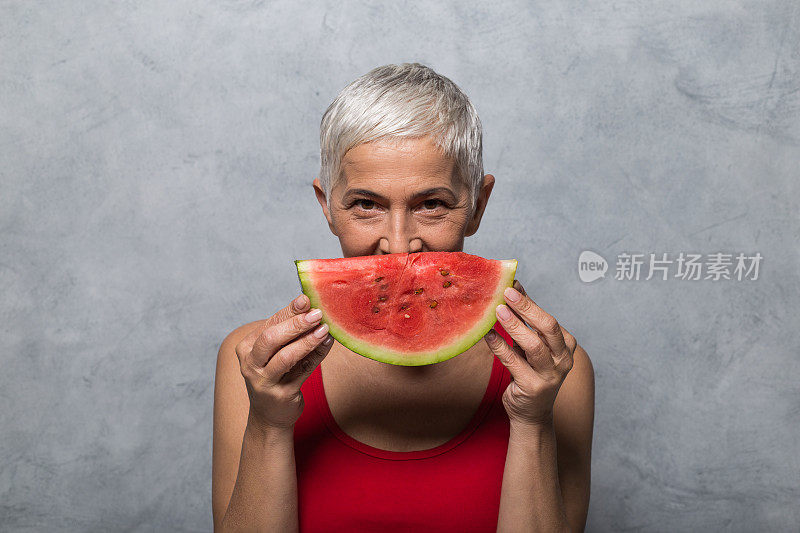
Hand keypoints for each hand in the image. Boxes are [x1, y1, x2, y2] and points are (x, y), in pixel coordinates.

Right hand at [234, 294, 333, 429]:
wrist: (270, 415)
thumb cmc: (275, 375)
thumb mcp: (274, 351)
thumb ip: (288, 330)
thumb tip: (309, 304)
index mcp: (246, 348)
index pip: (269, 324)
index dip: (289, 310)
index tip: (306, 299)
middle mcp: (251, 365)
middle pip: (271, 338)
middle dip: (296, 324)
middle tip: (317, 313)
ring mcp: (264, 382)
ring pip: (286, 357)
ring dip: (307, 341)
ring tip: (324, 329)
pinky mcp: (281, 395)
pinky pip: (303, 371)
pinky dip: (317, 355)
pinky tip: (327, 344)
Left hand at [484, 280, 576, 426]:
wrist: (532, 413)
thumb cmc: (530, 372)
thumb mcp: (532, 345)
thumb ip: (526, 320)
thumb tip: (514, 287)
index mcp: (566, 345)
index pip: (548, 319)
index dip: (529, 301)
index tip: (512, 284)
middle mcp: (562, 359)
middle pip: (547, 328)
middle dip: (526, 308)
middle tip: (506, 292)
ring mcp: (550, 375)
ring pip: (533, 345)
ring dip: (514, 326)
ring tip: (497, 310)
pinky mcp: (533, 387)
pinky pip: (514, 362)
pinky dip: (500, 346)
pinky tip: (488, 335)